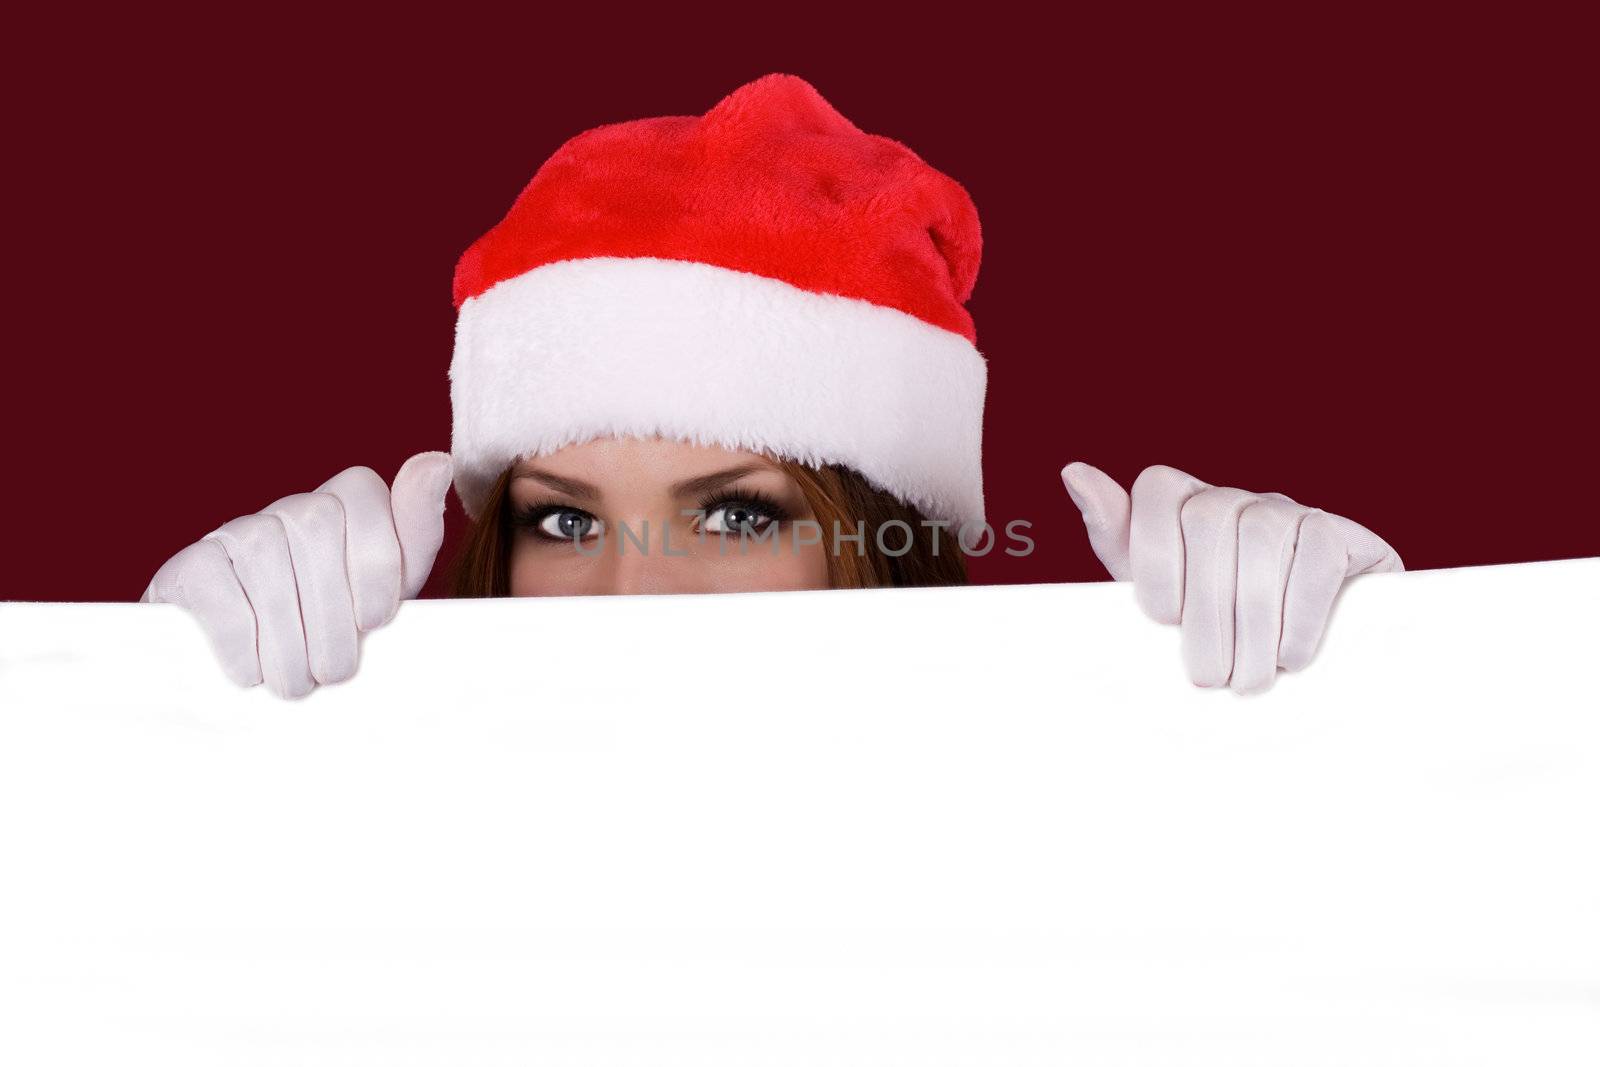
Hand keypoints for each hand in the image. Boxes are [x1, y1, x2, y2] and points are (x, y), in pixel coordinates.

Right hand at [140, 452, 453, 698]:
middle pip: (315, 527)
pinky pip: (217, 587)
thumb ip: (415, 535)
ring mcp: (236, 530)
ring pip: (265, 558)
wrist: (254, 673)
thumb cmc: (334, 629)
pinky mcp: (190, 565)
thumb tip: (437, 462)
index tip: (374, 621)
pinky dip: (239, 639)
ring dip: (287, 637)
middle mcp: (291, 506)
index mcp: (345, 504)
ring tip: (297, 683)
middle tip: (334, 672)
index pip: (365, 498)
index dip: (374, 564)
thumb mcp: (386, 592)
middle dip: (331, 613)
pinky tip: (251, 672)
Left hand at [1060, 462, 1402, 692]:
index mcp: (1183, 505)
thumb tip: (1074, 472)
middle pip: (1210, 520)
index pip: (1158, 491)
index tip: (1160, 617)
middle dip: (1206, 607)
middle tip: (1209, 676)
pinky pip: (1317, 554)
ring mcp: (1289, 510)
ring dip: (1254, 618)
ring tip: (1249, 679)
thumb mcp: (1158, 593)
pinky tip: (1292, 656)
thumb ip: (1117, 538)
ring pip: (1263, 537)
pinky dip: (1302, 611)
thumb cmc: (1214, 629)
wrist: (1300, 659)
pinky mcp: (1339, 534)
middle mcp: (1234, 499)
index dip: (1156, 552)